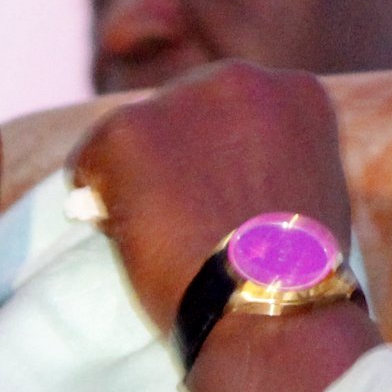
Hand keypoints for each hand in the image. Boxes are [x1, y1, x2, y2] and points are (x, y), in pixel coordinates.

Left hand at [66, 61, 350, 331]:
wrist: (273, 312)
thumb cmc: (293, 277)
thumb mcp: (302, 192)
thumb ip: (263, 164)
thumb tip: (198, 177)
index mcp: (295, 93)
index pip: (232, 112)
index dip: (217, 161)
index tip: (219, 203)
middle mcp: (242, 79)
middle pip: (181, 112)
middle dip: (174, 159)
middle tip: (182, 220)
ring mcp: (184, 101)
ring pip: (135, 134)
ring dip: (136, 178)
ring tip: (161, 234)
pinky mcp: (129, 130)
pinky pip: (88, 160)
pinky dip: (95, 198)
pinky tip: (130, 235)